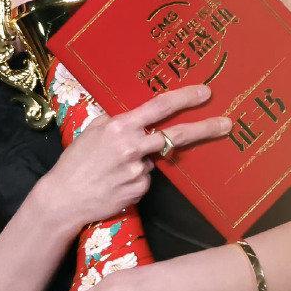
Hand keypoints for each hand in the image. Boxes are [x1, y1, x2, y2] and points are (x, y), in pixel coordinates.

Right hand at [43, 83, 231, 230]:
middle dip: (205, 128)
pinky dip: (135, 179)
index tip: (205, 92)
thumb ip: (118, 122)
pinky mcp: (140, 190)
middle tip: (226, 124)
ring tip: (113, 169)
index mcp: (120, 127)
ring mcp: (138, 170)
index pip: (159, 107)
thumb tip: (140, 120)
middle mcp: (133, 147)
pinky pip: (146, 179)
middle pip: (176, 135)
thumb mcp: (93, 131)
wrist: (64, 198)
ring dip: (141, 160)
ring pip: (154, 159)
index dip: (185, 98)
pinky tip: (115, 182)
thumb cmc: (75, 161)